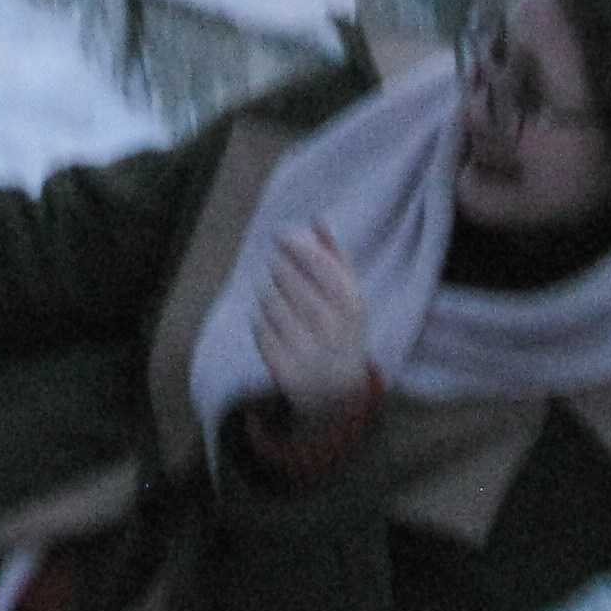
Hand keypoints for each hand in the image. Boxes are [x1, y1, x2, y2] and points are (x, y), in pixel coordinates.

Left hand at [252, 220, 371, 417]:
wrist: (339, 392)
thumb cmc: (343, 330)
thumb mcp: (349, 296)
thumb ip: (334, 256)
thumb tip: (317, 217)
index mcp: (352, 305)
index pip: (316, 261)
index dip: (295, 243)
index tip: (281, 234)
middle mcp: (331, 327)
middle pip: (287, 276)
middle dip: (280, 268)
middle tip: (281, 271)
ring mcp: (306, 349)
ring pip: (269, 299)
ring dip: (269, 292)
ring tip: (281, 299)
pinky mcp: (282, 367)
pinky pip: (259, 326)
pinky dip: (261, 318)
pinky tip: (274, 324)